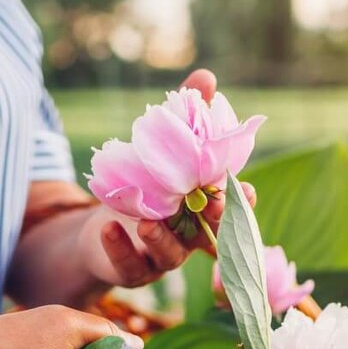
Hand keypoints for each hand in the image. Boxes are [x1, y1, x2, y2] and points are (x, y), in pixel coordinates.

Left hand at [86, 68, 256, 287]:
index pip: (229, 209)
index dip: (241, 204)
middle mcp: (187, 238)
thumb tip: (206, 79)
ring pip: (169, 255)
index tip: (248, 190)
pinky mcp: (131, 269)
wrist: (99, 230)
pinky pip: (129, 265)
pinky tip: (109, 227)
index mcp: (201, 211)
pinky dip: (120, 248)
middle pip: (208, 236)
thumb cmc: (140, 188)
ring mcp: (160, 257)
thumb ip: (185, 120)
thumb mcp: (159, 151)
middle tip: (212, 202)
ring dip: (161, 239)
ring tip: (147, 223)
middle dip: (213, 222)